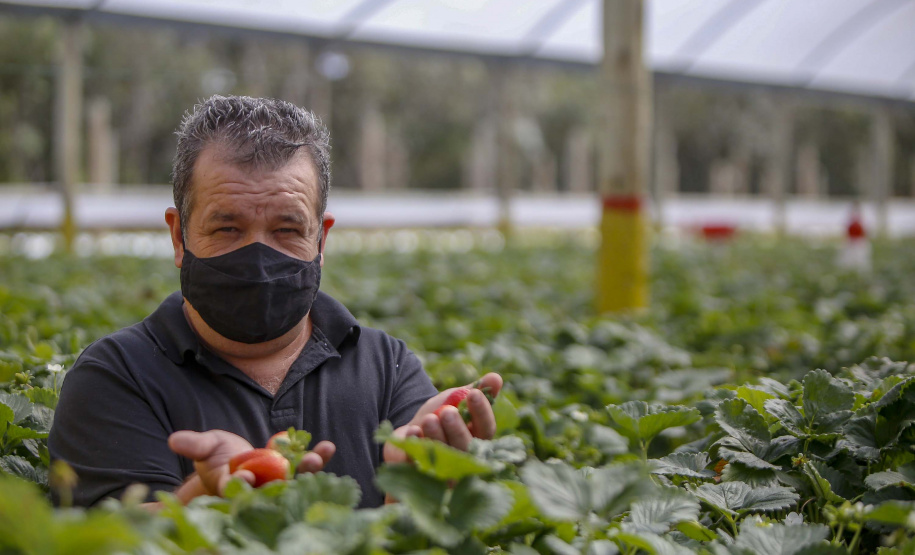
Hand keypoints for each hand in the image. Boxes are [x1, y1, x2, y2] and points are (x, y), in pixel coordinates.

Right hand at [166, 430, 335, 503]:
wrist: (232, 459)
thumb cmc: (215, 455)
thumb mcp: (205, 447)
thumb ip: (195, 444)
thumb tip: (174, 439)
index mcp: (232, 488)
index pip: (236, 489)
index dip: (240, 483)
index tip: (244, 476)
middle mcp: (258, 490)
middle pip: (271, 490)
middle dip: (283, 482)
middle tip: (293, 476)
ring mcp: (277, 482)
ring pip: (293, 480)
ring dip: (306, 470)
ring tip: (316, 458)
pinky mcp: (291, 472)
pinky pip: (305, 466)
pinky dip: (318, 457)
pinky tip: (329, 446)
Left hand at [384, 373, 502, 464]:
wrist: (412, 431)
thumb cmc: (440, 415)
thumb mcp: (456, 399)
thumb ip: (475, 389)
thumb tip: (496, 377)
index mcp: (479, 438)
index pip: (486, 428)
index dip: (481, 412)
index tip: (474, 394)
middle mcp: (465, 458)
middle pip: (466, 448)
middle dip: (457, 429)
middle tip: (447, 412)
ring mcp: (443, 469)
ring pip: (444, 457)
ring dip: (437, 436)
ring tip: (429, 419)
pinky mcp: (419, 472)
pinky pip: (417, 463)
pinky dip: (416, 446)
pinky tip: (413, 431)